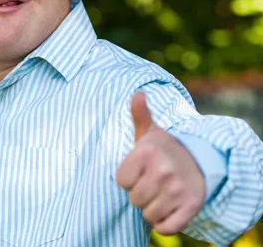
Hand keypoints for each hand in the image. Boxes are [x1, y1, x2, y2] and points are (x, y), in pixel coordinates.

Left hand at [116, 92, 205, 234]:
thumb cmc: (163, 150)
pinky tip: (168, 209)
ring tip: (160, 193)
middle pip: (134, 199)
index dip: (128, 178)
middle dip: (140, 194)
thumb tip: (137, 93)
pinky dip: (164, 224)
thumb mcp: (148, 133)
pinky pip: (165, 228)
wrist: (199, 164)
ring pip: (148, 214)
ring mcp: (178, 190)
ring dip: (152, 208)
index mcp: (147, 152)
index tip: (140, 170)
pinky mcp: (191, 207)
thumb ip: (139, 115)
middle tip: (152, 182)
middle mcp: (163, 171)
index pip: (121, 182)